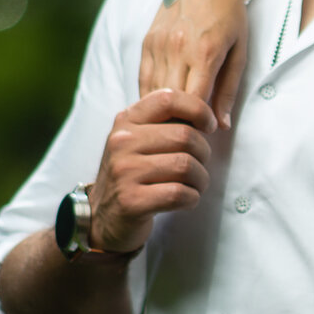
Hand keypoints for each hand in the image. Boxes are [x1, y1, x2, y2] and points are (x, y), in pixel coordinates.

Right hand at [93, 89, 217, 252]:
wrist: (104, 215)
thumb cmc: (134, 174)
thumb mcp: (140, 140)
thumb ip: (166, 123)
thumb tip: (208, 111)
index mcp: (126, 121)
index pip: (169, 98)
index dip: (198, 109)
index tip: (209, 126)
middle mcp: (121, 142)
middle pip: (185, 136)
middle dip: (203, 154)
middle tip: (198, 166)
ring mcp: (124, 171)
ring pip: (186, 166)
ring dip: (200, 179)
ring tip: (193, 185)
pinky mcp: (131, 201)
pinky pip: (180, 193)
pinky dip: (192, 198)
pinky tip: (185, 199)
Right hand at [138, 0, 250, 129]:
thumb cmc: (231, 15)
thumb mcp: (240, 52)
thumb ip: (229, 90)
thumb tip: (222, 126)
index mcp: (204, 54)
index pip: (194, 103)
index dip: (196, 126)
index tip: (202, 140)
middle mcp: (177, 50)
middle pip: (170, 102)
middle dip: (175, 124)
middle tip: (181, 144)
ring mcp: (158, 45)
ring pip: (152, 92)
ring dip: (158, 114)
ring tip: (165, 133)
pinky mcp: (147, 41)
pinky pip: (144, 77)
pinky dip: (148, 97)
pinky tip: (153, 111)